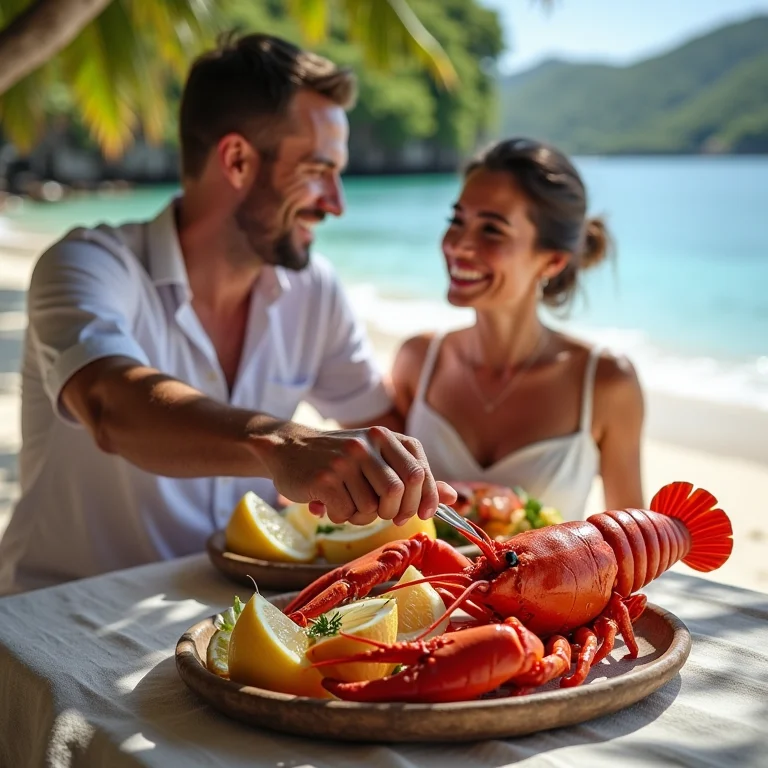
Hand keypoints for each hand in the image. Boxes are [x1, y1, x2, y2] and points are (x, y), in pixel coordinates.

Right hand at [263, 424, 455, 525]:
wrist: (289, 448)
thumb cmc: (341, 459)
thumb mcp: (380, 460)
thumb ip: (416, 478)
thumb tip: (453, 497)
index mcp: (386, 436)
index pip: (419, 471)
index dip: (425, 497)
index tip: (421, 513)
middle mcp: (367, 443)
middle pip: (400, 490)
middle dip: (397, 510)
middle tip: (386, 514)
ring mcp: (345, 460)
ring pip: (373, 507)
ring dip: (365, 516)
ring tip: (350, 504)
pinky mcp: (325, 478)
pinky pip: (347, 512)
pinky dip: (342, 516)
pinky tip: (330, 503)